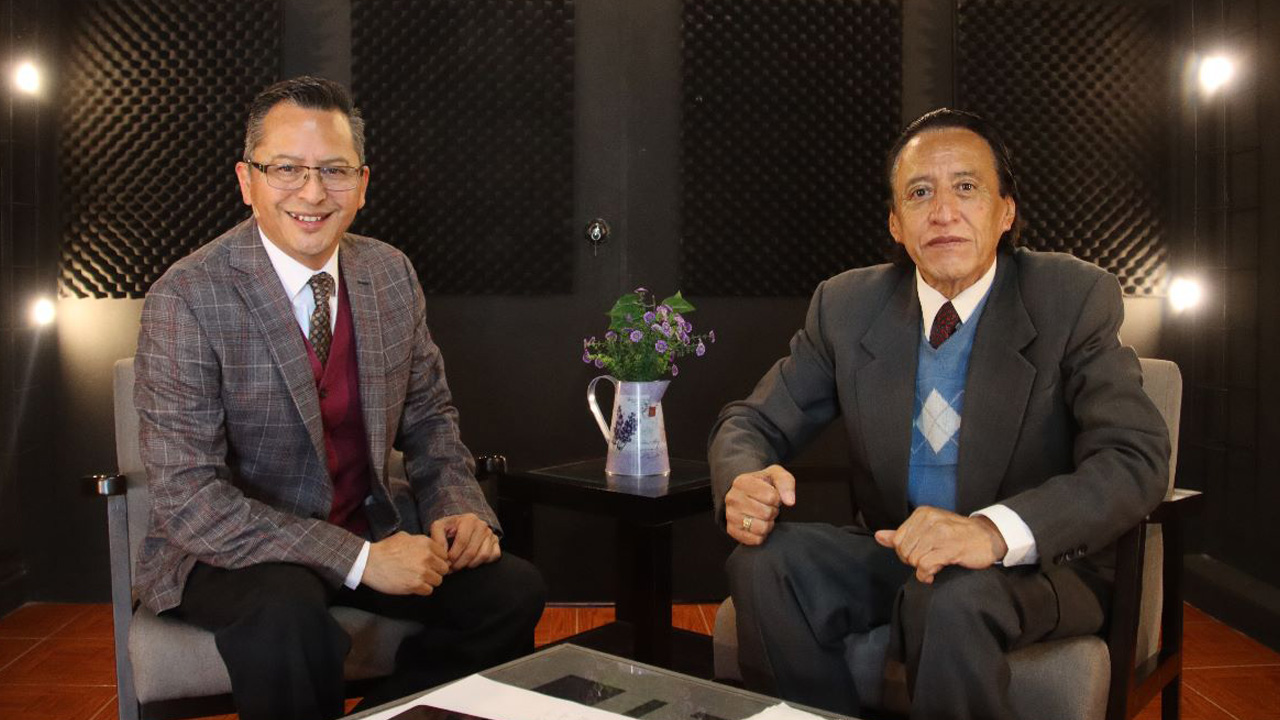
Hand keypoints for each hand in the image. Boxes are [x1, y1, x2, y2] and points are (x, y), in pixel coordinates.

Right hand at [362, 531, 449, 594]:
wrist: (369, 562)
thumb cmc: (384, 549)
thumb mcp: (404, 537)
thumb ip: (419, 541)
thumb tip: (428, 547)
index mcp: (426, 543)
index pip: (444, 555)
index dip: (438, 560)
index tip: (431, 564)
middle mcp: (427, 557)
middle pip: (444, 568)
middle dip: (436, 571)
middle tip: (425, 573)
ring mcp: (422, 572)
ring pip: (438, 580)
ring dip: (430, 581)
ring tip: (418, 579)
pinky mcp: (415, 585)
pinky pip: (428, 590)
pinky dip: (422, 590)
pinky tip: (413, 585)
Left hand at [429, 513, 500, 570]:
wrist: (463, 525)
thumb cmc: (451, 527)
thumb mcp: (439, 527)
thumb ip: (437, 538)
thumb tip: (442, 552)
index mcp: (469, 519)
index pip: (462, 541)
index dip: (453, 554)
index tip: (446, 562)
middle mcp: (482, 525)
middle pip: (472, 551)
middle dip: (459, 563)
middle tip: (451, 568)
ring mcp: (491, 534)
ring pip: (483, 555)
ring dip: (469, 564)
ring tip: (459, 566)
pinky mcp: (496, 542)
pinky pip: (492, 556)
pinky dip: (482, 562)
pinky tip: (471, 562)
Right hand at [724, 465, 796, 545]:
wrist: (746, 494)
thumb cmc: (763, 485)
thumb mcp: (776, 475)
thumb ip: (786, 483)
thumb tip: (790, 502)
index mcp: (742, 482)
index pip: (771, 497)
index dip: (777, 498)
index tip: (772, 495)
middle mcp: (732, 498)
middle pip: (766, 513)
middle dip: (773, 511)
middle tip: (768, 506)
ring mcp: (730, 515)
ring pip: (762, 528)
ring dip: (768, 523)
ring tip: (763, 515)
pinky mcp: (732, 530)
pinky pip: (756, 540)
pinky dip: (762, 534)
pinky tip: (758, 523)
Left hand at [874, 507, 1007, 582]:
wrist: (987, 537)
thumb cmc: (956, 535)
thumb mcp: (928, 529)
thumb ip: (902, 534)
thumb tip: (879, 536)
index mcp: (922, 514)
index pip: (897, 540)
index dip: (905, 553)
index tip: (919, 555)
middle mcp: (930, 520)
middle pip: (904, 551)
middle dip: (913, 562)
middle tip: (928, 561)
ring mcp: (941, 533)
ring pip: (914, 560)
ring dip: (923, 569)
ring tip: (935, 566)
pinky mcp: (951, 548)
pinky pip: (926, 566)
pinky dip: (927, 575)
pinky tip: (936, 573)